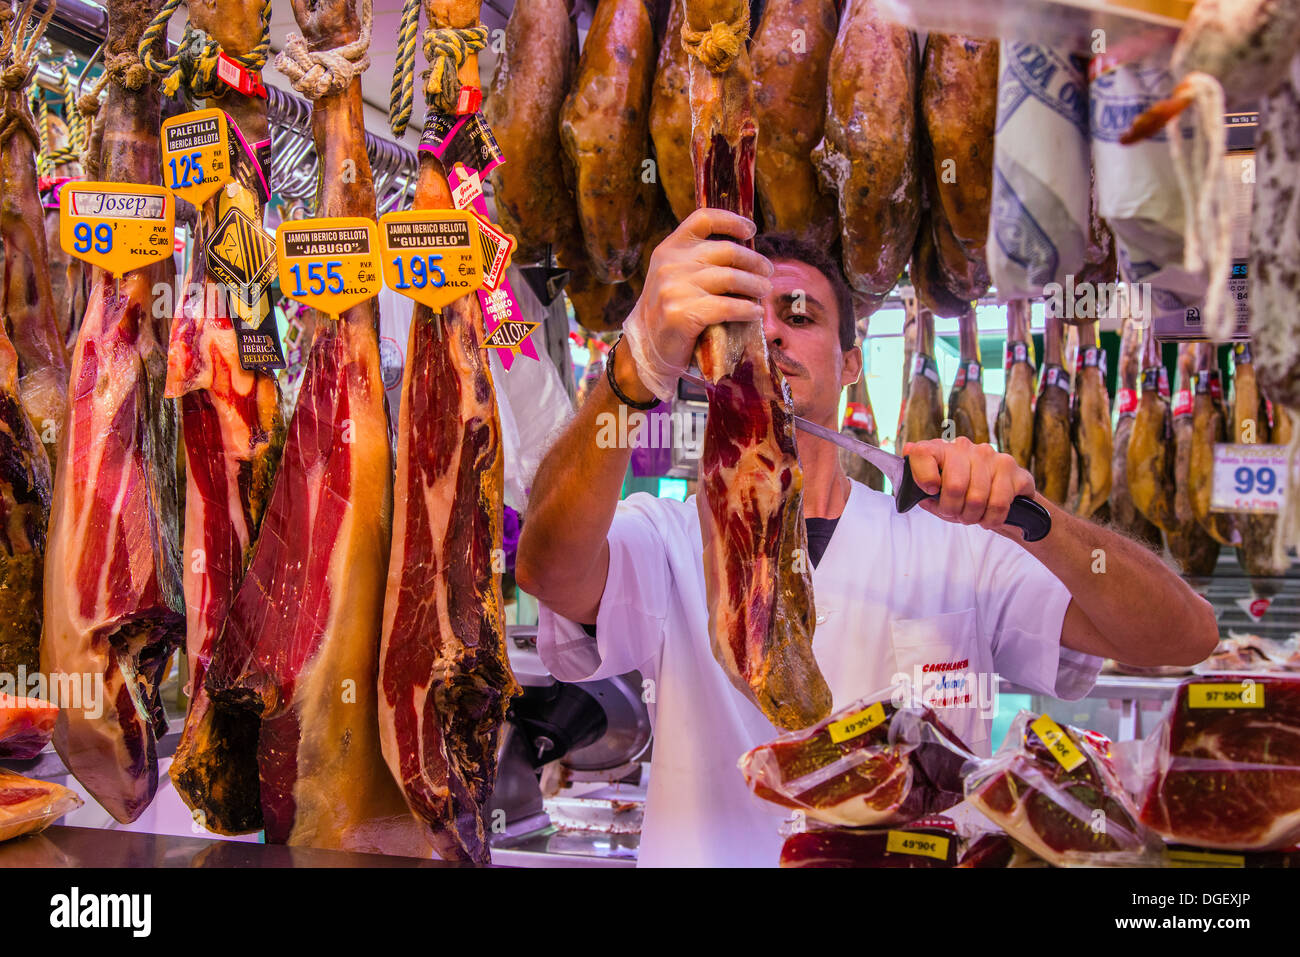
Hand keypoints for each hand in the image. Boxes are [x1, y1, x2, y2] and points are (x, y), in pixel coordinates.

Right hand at [621, 208, 772, 399]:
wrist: (646, 350)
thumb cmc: (670, 313)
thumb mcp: (675, 278)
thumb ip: (699, 262)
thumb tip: (746, 255)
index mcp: (669, 249)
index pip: (703, 219)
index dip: (731, 220)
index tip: (751, 230)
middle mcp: (670, 264)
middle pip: (726, 250)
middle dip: (754, 261)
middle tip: (767, 272)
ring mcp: (674, 288)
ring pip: (731, 278)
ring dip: (755, 285)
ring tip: (765, 291)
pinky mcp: (682, 313)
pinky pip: (727, 306)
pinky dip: (747, 309)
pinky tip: (755, 313)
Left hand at [901, 437, 1036, 530]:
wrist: (1001, 499)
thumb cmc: (962, 496)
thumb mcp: (937, 497)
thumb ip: (921, 493)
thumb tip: (914, 492)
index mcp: (940, 449)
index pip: (921, 453)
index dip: (922, 477)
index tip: (930, 491)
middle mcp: (965, 447)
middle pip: (954, 486)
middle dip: (953, 510)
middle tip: (956, 514)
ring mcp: (991, 455)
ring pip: (977, 498)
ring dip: (972, 517)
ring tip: (972, 516)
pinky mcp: (1012, 469)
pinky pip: (999, 504)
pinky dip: (991, 519)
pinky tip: (988, 518)